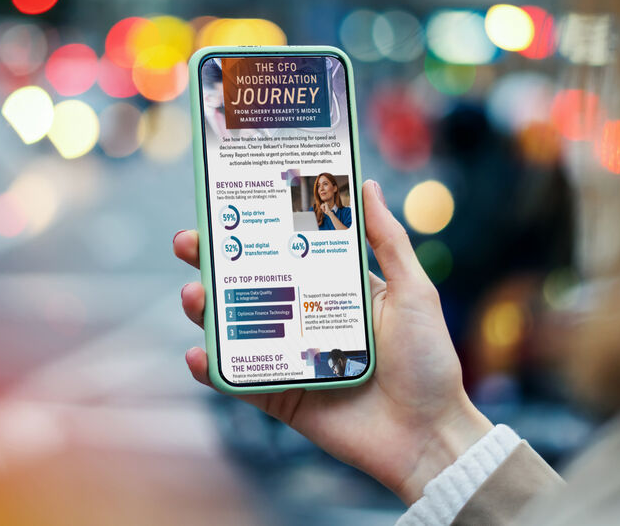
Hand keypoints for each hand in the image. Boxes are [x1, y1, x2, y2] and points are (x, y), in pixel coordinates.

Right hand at [174, 180, 491, 504]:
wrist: (429, 435)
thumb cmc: (429, 361)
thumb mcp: (413, 291)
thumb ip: (388, 240)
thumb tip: (365, 184)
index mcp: (336, 289)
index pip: (286, 251)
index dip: (256, 229)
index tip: (228, 202)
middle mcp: (307, 319)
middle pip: (251, 284)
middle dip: (215, 262)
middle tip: (190, 242)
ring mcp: (291, 357)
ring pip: (237, 327)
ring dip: (206, 309)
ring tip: (193, 294)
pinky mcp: (282, 396)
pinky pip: (240, 379)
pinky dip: (214, 367)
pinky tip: (199, 352)